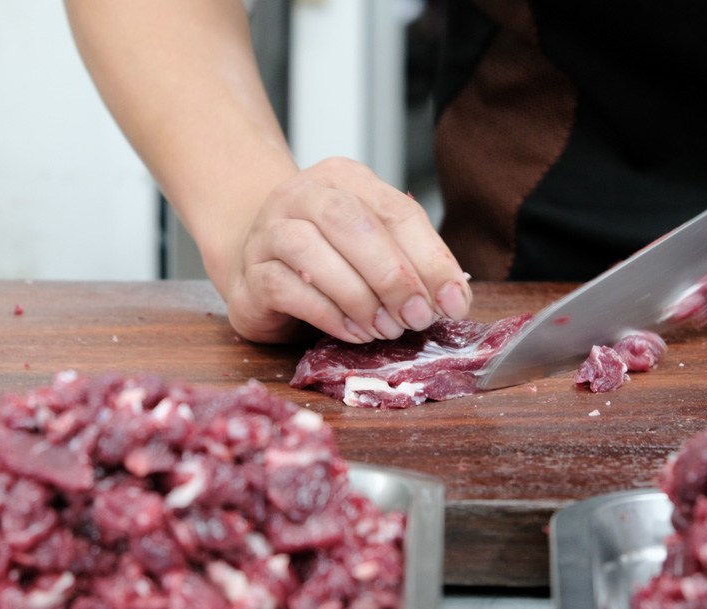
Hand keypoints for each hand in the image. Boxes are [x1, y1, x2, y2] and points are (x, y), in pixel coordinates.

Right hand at [224, 157, 472, 343]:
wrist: (257, 265)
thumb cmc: (328, 257)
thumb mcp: (375, 249)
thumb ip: (411, 265)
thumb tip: (453, 299)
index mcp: (345, 179)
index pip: (396, 211)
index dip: (431, 258)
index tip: (455, 301)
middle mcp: (303, 194)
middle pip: (352, 223)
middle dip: (393, 275)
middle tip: (418, 317)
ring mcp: (270, 230)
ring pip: (312, 251)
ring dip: (359, 297)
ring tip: (386, 329)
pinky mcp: (251, 272)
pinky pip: (287, 288)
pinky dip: (328, 314)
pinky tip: (354, 332)